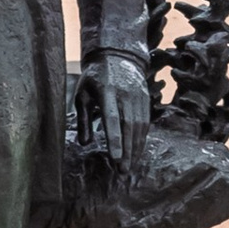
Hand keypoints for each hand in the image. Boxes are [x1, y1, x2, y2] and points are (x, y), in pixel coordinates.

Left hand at [77, 52, 151, 166]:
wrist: (118, 56)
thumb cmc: (95, 78)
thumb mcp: (82, 95)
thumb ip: (83, 119)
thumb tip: (85, 143)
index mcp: (107, 92)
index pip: (112, 119)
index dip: (114, 140)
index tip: (115, 158)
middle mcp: (125, 95)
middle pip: (128, 127)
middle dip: (127, 151)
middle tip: (123, 171)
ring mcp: (138, 97)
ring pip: (139, 127)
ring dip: (135, 149)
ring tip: (128, 167)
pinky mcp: (146, 100)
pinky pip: (145, 124)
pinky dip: (141, 140)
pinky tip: (136, 153)